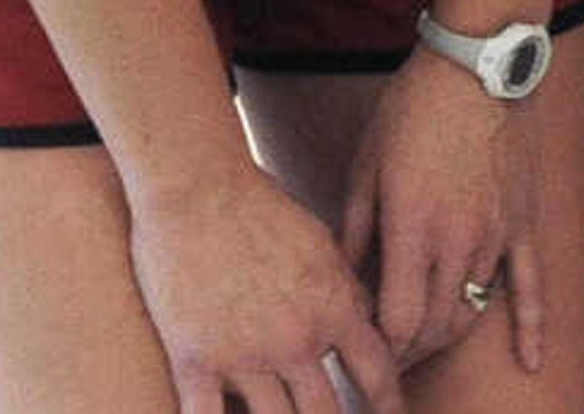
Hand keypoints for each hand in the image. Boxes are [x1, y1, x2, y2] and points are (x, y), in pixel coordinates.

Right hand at [128, 157, 404, 413]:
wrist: (200, 191)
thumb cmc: (264, 209)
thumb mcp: (323, 246)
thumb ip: (346, 289)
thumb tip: (366, 322)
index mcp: (334, 308)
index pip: (376, 369)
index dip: (389, 401)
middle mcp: (297, 340)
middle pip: (326, 413)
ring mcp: (245, 355)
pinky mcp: (195, 361)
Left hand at [342, 57, 539, 378]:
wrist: (478, 66)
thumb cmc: (411, 113)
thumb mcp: (364, 170)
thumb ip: (354, 235)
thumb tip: (342, 287)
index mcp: (412, 229)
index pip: (396, 322)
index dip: (377, 347)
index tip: (362, 351)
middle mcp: (458, 240)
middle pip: (433, 326)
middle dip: (406, 351)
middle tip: (386, 355)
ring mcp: (497, 234)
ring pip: (471, 311)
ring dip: (445, 334)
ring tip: (423, 341)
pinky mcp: (523, 223)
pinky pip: (532, 285)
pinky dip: (532, 328)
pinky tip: (531, 361)